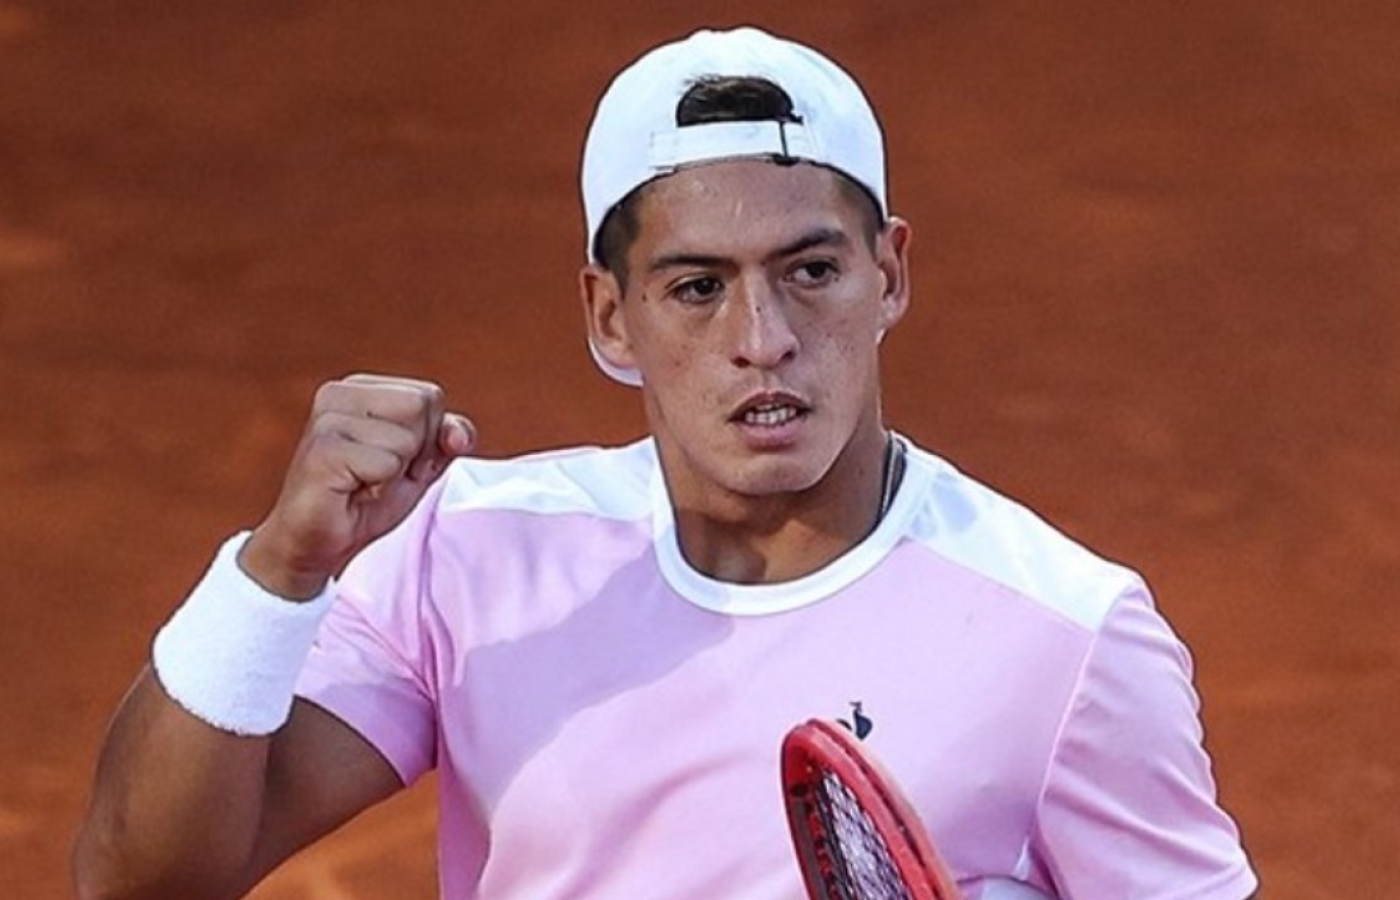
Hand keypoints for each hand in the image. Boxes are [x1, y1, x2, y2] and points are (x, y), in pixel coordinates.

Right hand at [239, 374, 474, 598]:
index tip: (395, 462)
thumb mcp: (420, 464)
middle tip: (379, 475)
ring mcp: (327, 419)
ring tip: (363, 483)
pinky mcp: (322, 450)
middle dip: (415, 452)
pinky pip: (386, 463)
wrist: (315, 545)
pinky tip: (350, 491)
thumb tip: (459, 436)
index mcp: (361, 388)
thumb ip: (448, 438)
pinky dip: (379, 487)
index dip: (427, 438)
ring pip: (406, 438)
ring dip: (395, 473)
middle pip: (421, 407)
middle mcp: (338, 394)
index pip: (430, 396)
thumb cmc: (364, 500)